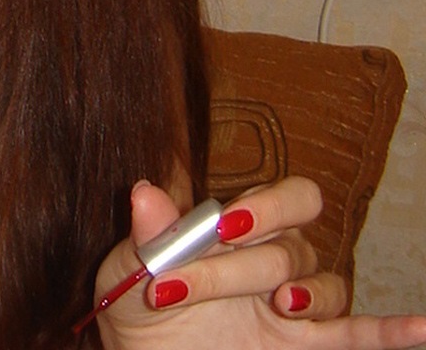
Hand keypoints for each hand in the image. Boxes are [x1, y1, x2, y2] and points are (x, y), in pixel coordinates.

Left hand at [91, 179, 425, 348]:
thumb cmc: (135, 308)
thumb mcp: (128, 272)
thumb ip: (146, 237)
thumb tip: (142, 191)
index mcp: (238, 229)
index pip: (280, 199)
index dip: (264, 205)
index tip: (225, 226)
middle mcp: (275, 261)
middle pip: (294, 246)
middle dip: (247, 265)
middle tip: (199, 284)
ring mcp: (296, 306)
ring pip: (328, 286)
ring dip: (308, 293)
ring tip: (282, 306)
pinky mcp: (310, 346)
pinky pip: (360, 336)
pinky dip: (393, 334)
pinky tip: (421, 330)